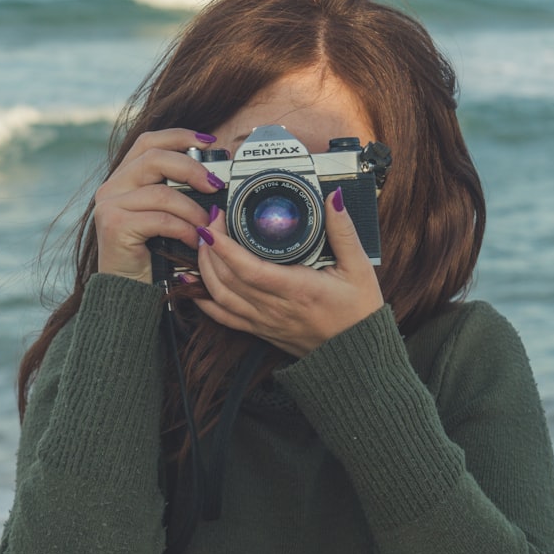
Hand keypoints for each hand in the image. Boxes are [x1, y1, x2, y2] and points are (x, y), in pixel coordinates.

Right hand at [93, 129, 224, 282]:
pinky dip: (183, 228)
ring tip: (207, 225)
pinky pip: (160, 218)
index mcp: (123, 178)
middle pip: (154, 157)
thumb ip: (178, 193)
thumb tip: (214, 177)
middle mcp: (111, 187)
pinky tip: (192, 240)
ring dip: (192, 208)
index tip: (209, 142)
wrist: (128, 292)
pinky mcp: (115, 226)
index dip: (179, 136)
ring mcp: (109, 205)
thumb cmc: (153, 255)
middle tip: (215, 183)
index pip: (148, 142)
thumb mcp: (166, 217)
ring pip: (160, 191)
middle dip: (191, 167)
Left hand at [191, 188, 384, 357]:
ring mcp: (264, 321)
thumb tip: (334, 199)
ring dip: (204, 269)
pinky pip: (223, 317)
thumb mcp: (359, 268)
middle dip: (210, 247)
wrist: (357, 355)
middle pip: (226, 278)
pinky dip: (203, 299)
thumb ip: (343, 231)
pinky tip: (194, 283)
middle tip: (209, 221)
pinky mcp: (260, 330)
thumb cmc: (359, 313)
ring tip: (202, 243)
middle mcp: (274, 308)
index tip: (213, 222)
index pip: (248, 268)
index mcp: (297, 289)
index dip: (224, 245)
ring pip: (220, 296)